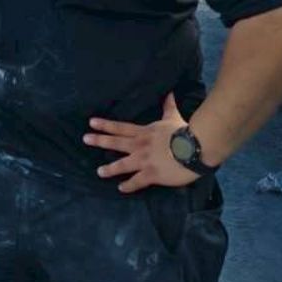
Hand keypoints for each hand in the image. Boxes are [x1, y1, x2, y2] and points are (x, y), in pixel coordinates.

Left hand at [84, 93, 200, 192]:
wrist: (196, 147)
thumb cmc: (185, 132)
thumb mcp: (173, 117)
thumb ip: (168, 107)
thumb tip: (169, 93)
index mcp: (144, 132)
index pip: (121, 128)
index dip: (105, 125)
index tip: (91, 123)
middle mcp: (140, 145)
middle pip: (116, 142)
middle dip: (100, 141)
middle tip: (85, 139)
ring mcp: (145, 160)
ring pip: (123, 164)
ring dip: (110, 168)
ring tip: (99, 171)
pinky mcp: (152, 174)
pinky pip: (137, 181)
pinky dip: (129, 185)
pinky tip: (120, 188)